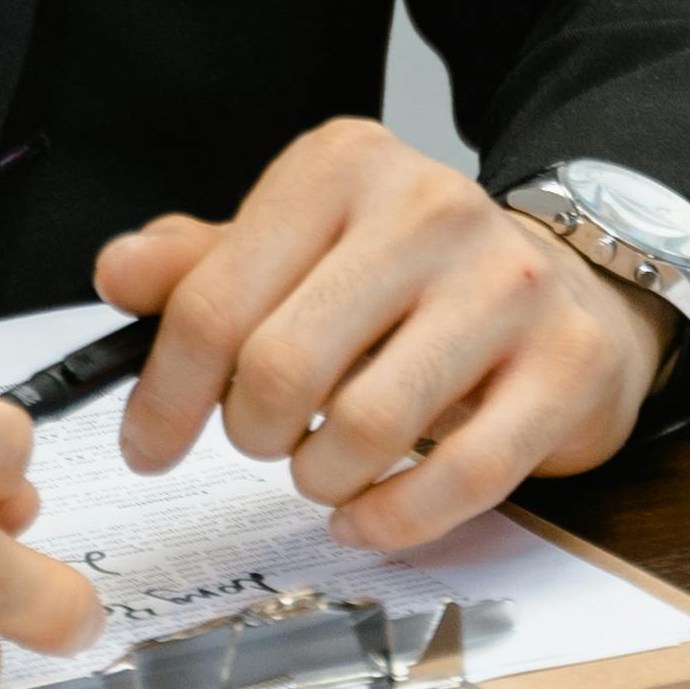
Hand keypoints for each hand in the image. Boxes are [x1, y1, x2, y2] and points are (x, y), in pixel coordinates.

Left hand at [95, 119, 675, 553]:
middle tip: (268, 439)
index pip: (214, 300)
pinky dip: (394, 521)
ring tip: (328, 467)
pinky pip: (460, 479)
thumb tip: (118, 274)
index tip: (150, 444)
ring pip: (367, 427)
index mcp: (346, 168)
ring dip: (323, 479)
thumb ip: (205, 265)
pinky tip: (370, 514)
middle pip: (283, 368)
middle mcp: (432, 209)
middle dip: (254, 433)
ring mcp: (508, 285)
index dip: (166, 395)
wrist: (572, 286)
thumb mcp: (301, 248)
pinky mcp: (567, 363)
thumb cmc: (412, 280)